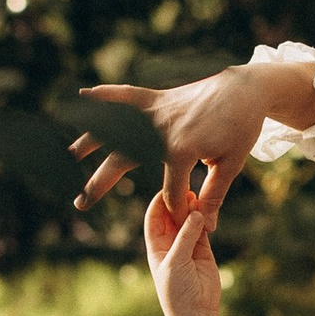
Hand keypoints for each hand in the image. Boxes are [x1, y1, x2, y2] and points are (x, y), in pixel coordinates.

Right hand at [69, 59, 314, 214]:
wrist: (246, 89)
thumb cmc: (241, 128)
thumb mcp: (231, 164)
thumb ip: (214, 194)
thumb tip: (208, 226)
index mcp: (181, 151)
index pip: (171, 191)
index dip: (179, 208)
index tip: (186, 218)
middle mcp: (162, 132)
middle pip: (123, 162)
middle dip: (100, 184)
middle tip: (80, 203)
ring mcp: (157, 113)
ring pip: (116, 129)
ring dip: (91, 140)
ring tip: (69, 155)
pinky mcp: (158, 98)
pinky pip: (128, 96)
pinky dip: (107, 95)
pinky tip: (84, 96)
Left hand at [146, 193, 232, 315]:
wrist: (196, 313)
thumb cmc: (177, 291)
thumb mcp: (176, 262)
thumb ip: (185, 236)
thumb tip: (194, 212)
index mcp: (155, 246)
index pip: (154, 217)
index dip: (159, 202)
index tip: (168, 188)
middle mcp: (170, 243)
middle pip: (171, 215)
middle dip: (177, 201)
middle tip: (186, 186)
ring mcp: (187, 245)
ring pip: (188, 220)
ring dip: (192, 208)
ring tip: (198, 195)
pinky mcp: (203, 250)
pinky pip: (202, 229)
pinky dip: (204, 219)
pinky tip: (206, 209)